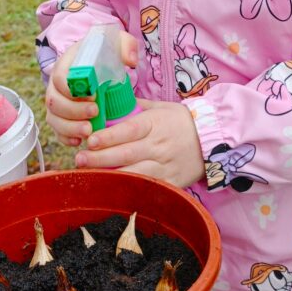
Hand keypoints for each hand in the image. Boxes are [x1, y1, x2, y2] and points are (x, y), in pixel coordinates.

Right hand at [45, 31, 138, 146]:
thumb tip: (131, 61)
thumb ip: (126, 46)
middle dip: (73, 111)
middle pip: (54, 101)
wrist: (98, 62)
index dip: (73, 89)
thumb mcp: (118, 43)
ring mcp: (57, 102)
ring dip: (70, 127)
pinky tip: (79, 141)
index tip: (94, 94)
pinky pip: (56, 131)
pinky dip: (65, 138)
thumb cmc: (106, 53)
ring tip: (89, 131)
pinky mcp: (60, 117)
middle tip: (95, 113)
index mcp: (66, 65)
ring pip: (54, 118)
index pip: (60, 78)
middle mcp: (56, 85)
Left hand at [74, 99, 205, 187]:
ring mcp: (164, 165)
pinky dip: (127, 188)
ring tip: (88, 174)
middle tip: (79, 159)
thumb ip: (136, 106)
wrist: (212, 141)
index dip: (108, 136)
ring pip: (133, 172)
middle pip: (125, 153)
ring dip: (108, 174)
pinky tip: (110, 188)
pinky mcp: (169, 182)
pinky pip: (146, 186)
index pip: (129, 130)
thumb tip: (110, 102)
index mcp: (155, 124)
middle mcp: (158, 145)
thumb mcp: (161, 107)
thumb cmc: (182, 121)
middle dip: (99, 157)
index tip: (90, 140)